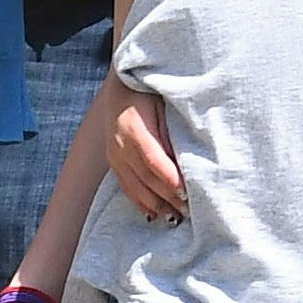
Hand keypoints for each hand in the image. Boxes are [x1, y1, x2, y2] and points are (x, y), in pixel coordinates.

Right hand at [108, 84, 185, 220]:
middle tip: (189, 210)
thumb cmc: (150, 92)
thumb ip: (173, 131)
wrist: (121, 85)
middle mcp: (119, 145)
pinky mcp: (113, 162)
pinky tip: (154, 214)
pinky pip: (126, 187)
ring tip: (176, 217)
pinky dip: (141, 203)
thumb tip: (188, 160)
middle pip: (145, 179)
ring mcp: (114, 155)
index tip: (187, 192)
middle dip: (167, 197)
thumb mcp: (164, 106)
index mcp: (133, 129)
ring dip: (156, 205)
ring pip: (135, 188)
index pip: (153, 161)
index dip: (170, 179)